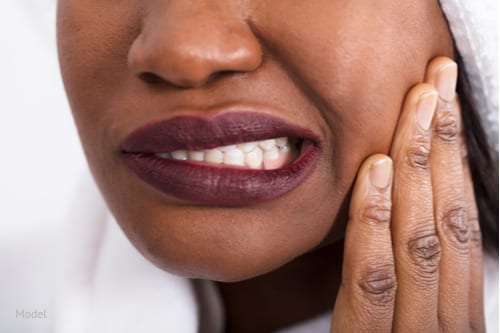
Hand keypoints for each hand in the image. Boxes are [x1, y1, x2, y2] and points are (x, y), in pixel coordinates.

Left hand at [330, 57, 484, 331]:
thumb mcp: (403, 325)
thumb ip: (403, 279)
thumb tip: (398, 210)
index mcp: (453, 311)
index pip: (457, 222)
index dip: (455, 160)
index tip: (443, 105)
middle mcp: (445, 320)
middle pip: (447, 217)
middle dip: (443, 144)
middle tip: (436, 80)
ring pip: (423, 237)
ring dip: (421, 165)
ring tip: (418, 105)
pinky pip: (375, 278)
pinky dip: (378, 220)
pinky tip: (380, 171)